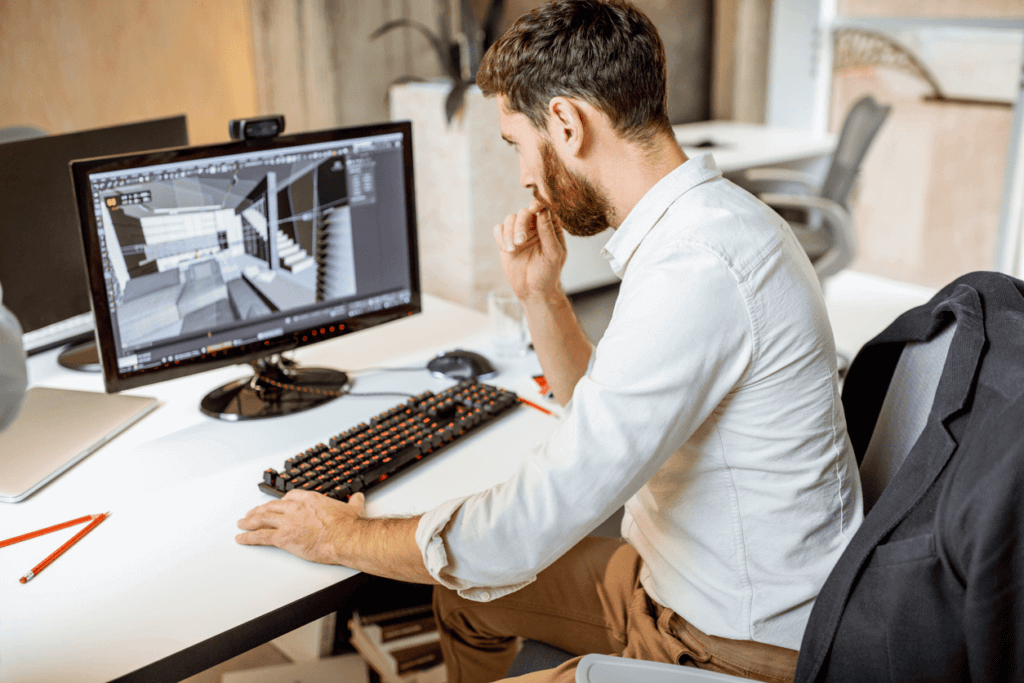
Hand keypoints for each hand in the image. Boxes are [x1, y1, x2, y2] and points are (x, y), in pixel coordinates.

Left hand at [236, 490, 365, 564]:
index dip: (280, 503)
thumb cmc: (349, 526)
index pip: (288, 497)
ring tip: (241, 523)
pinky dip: (248, 537)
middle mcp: (295, 508)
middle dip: (259, 511)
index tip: (276, 506)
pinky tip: (241, 538)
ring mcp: (288, 522)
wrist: (346, 537)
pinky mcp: (284, 538)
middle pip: (271, 507)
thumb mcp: (353, 508)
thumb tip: (359, 498)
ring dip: (249, 521)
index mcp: (310, 499)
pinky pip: (261, 536)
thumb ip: (354, 502)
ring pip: (262, 519)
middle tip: (251, 514)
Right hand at [494, 200, 566, 301]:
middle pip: (524, 212)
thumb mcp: (553, 254)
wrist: (533, 290)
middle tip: (520, 242)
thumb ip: (548, 232)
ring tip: (512, 250)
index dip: (538, 205)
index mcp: (550, 227)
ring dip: (509, 233)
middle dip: (520, 225)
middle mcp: (534, 226)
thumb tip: (543, 211)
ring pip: (510, 219)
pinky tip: (507, 249)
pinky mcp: (505, 240)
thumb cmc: (548, 273)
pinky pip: (498, 229)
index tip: (534, 208)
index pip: (544, 208)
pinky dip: (500, 237)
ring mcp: (519, 232)